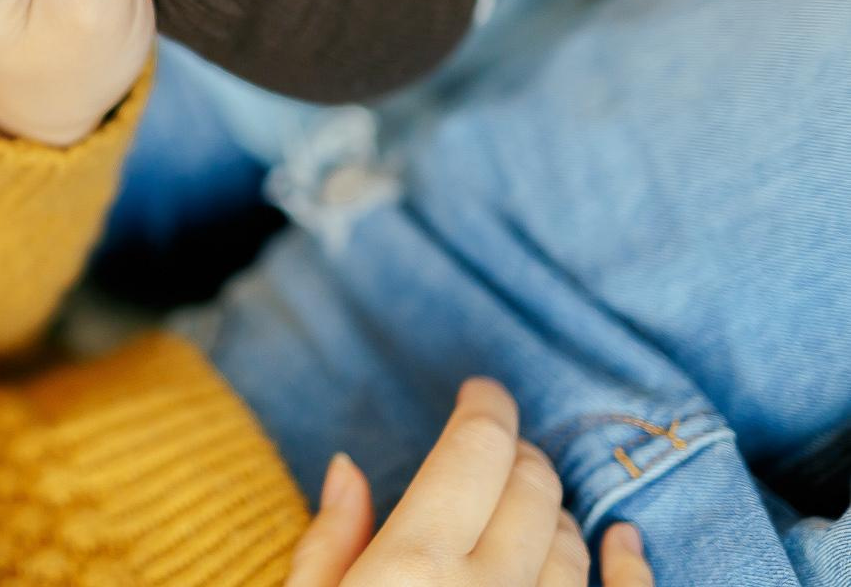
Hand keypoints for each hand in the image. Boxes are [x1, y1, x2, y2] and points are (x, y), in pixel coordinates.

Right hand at [287, 379, 655, 586]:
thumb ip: (328, 542)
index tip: (481, 392)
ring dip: (549, 508)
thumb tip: (348, 468)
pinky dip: (628, 565)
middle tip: (490, 451)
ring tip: (525, 503)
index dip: (484, 406)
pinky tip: (622, 540)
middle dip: (513, 454)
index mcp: (413, 562)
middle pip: (527, 483)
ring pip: (570, 539)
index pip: (475, 448)